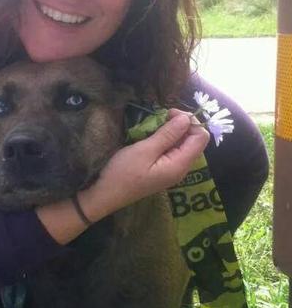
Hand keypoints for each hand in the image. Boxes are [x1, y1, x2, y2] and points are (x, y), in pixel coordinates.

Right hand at [78, 109, 209, 221]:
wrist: (106, 194)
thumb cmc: (124, 172)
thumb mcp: (145, 150)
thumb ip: (167, 134)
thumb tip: (186, 118)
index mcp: (180, 164)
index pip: (201, 137)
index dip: (189, 121)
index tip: (169, 113)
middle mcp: (181, 168)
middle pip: (194, 140)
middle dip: (181, 124)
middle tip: (161, 116)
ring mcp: (172, 170)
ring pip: (183, 144)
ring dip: (172, 131)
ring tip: (154, 124)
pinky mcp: (163, 169)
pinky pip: (172, 150)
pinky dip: (166, 139)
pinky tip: (152, 135)